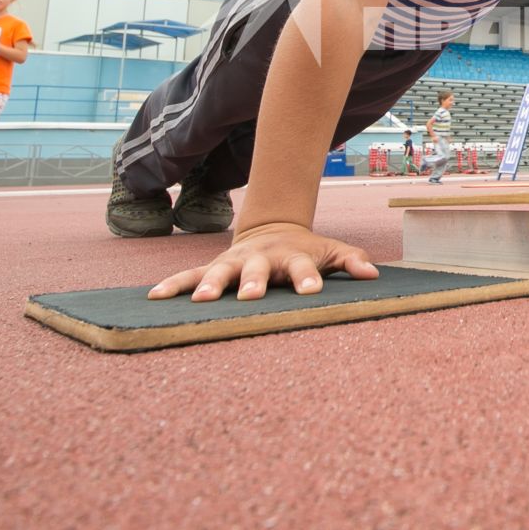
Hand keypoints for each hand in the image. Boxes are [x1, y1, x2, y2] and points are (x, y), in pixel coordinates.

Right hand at [146, 221, 378, 302]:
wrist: (273, 228)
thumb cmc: (306, 249)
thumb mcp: (331, 251)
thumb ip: (351, 260)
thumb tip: (373, 274)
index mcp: (291, 256)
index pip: (302, 268)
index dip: (308, 278)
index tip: (312, 291)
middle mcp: (260, 259)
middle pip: (256, 270)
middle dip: (253, 283)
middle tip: (250, 297)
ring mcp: (234, 262)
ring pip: (219, 273)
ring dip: (210, 286)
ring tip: (198, 301)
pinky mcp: (213, 268)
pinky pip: (190, 276)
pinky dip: (173, 285)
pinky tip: (155, 297)